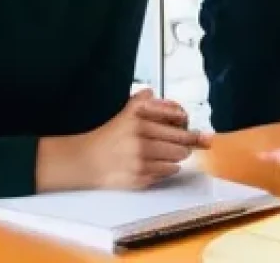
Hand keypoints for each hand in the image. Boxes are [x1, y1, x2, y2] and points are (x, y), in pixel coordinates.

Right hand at [39, 88, 211, 191]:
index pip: (175, 117)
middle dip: (189, 140)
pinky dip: (170, 167)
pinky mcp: (140, 178)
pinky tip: (163, 163)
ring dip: (179, 154)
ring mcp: (140, 160)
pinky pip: (168, 172)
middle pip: (181, 140)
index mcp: (138, 119)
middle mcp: (140, 138)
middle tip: (191, 140)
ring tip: (174, 151)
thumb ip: (146, 101)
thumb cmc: (110, 136)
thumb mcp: (126, 111)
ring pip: (177, 157)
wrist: (88, 161)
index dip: (186, 120)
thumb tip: (167, 101)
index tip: (189, 122)